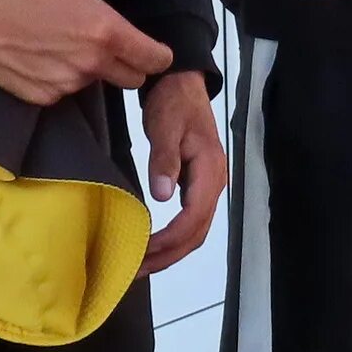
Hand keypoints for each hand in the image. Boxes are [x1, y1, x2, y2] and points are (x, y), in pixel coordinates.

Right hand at [0, 0, 175, 104]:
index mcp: (106, 33)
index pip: (155, 60)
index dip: (158, 52)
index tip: (148, 44)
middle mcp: (90, 65)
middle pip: (132, 78)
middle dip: (129, 62)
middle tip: (106, 39)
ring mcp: (65, 85)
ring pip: (97, 84)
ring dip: (93, 68)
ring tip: (67, 40)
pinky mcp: (41, 97)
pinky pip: (66, 92)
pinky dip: (63, 77)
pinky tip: (45, 53)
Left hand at [140, 70, 225, 273]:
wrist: (182, 82)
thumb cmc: (173, 102)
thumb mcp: (165, 125)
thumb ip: (164, 159)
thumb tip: (162, 196)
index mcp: (210, 170)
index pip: (194, 217)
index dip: (170, 240)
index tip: (144, 251)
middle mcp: (215, 183)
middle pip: (198, 233)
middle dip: (169, 255)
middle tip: (136, 268)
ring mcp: (209, 186)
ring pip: (196, 231)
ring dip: (171, 252)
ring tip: (142, 263)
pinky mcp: (198, 185)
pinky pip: (191, 220)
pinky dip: (174, 239)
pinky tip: (153, 244)